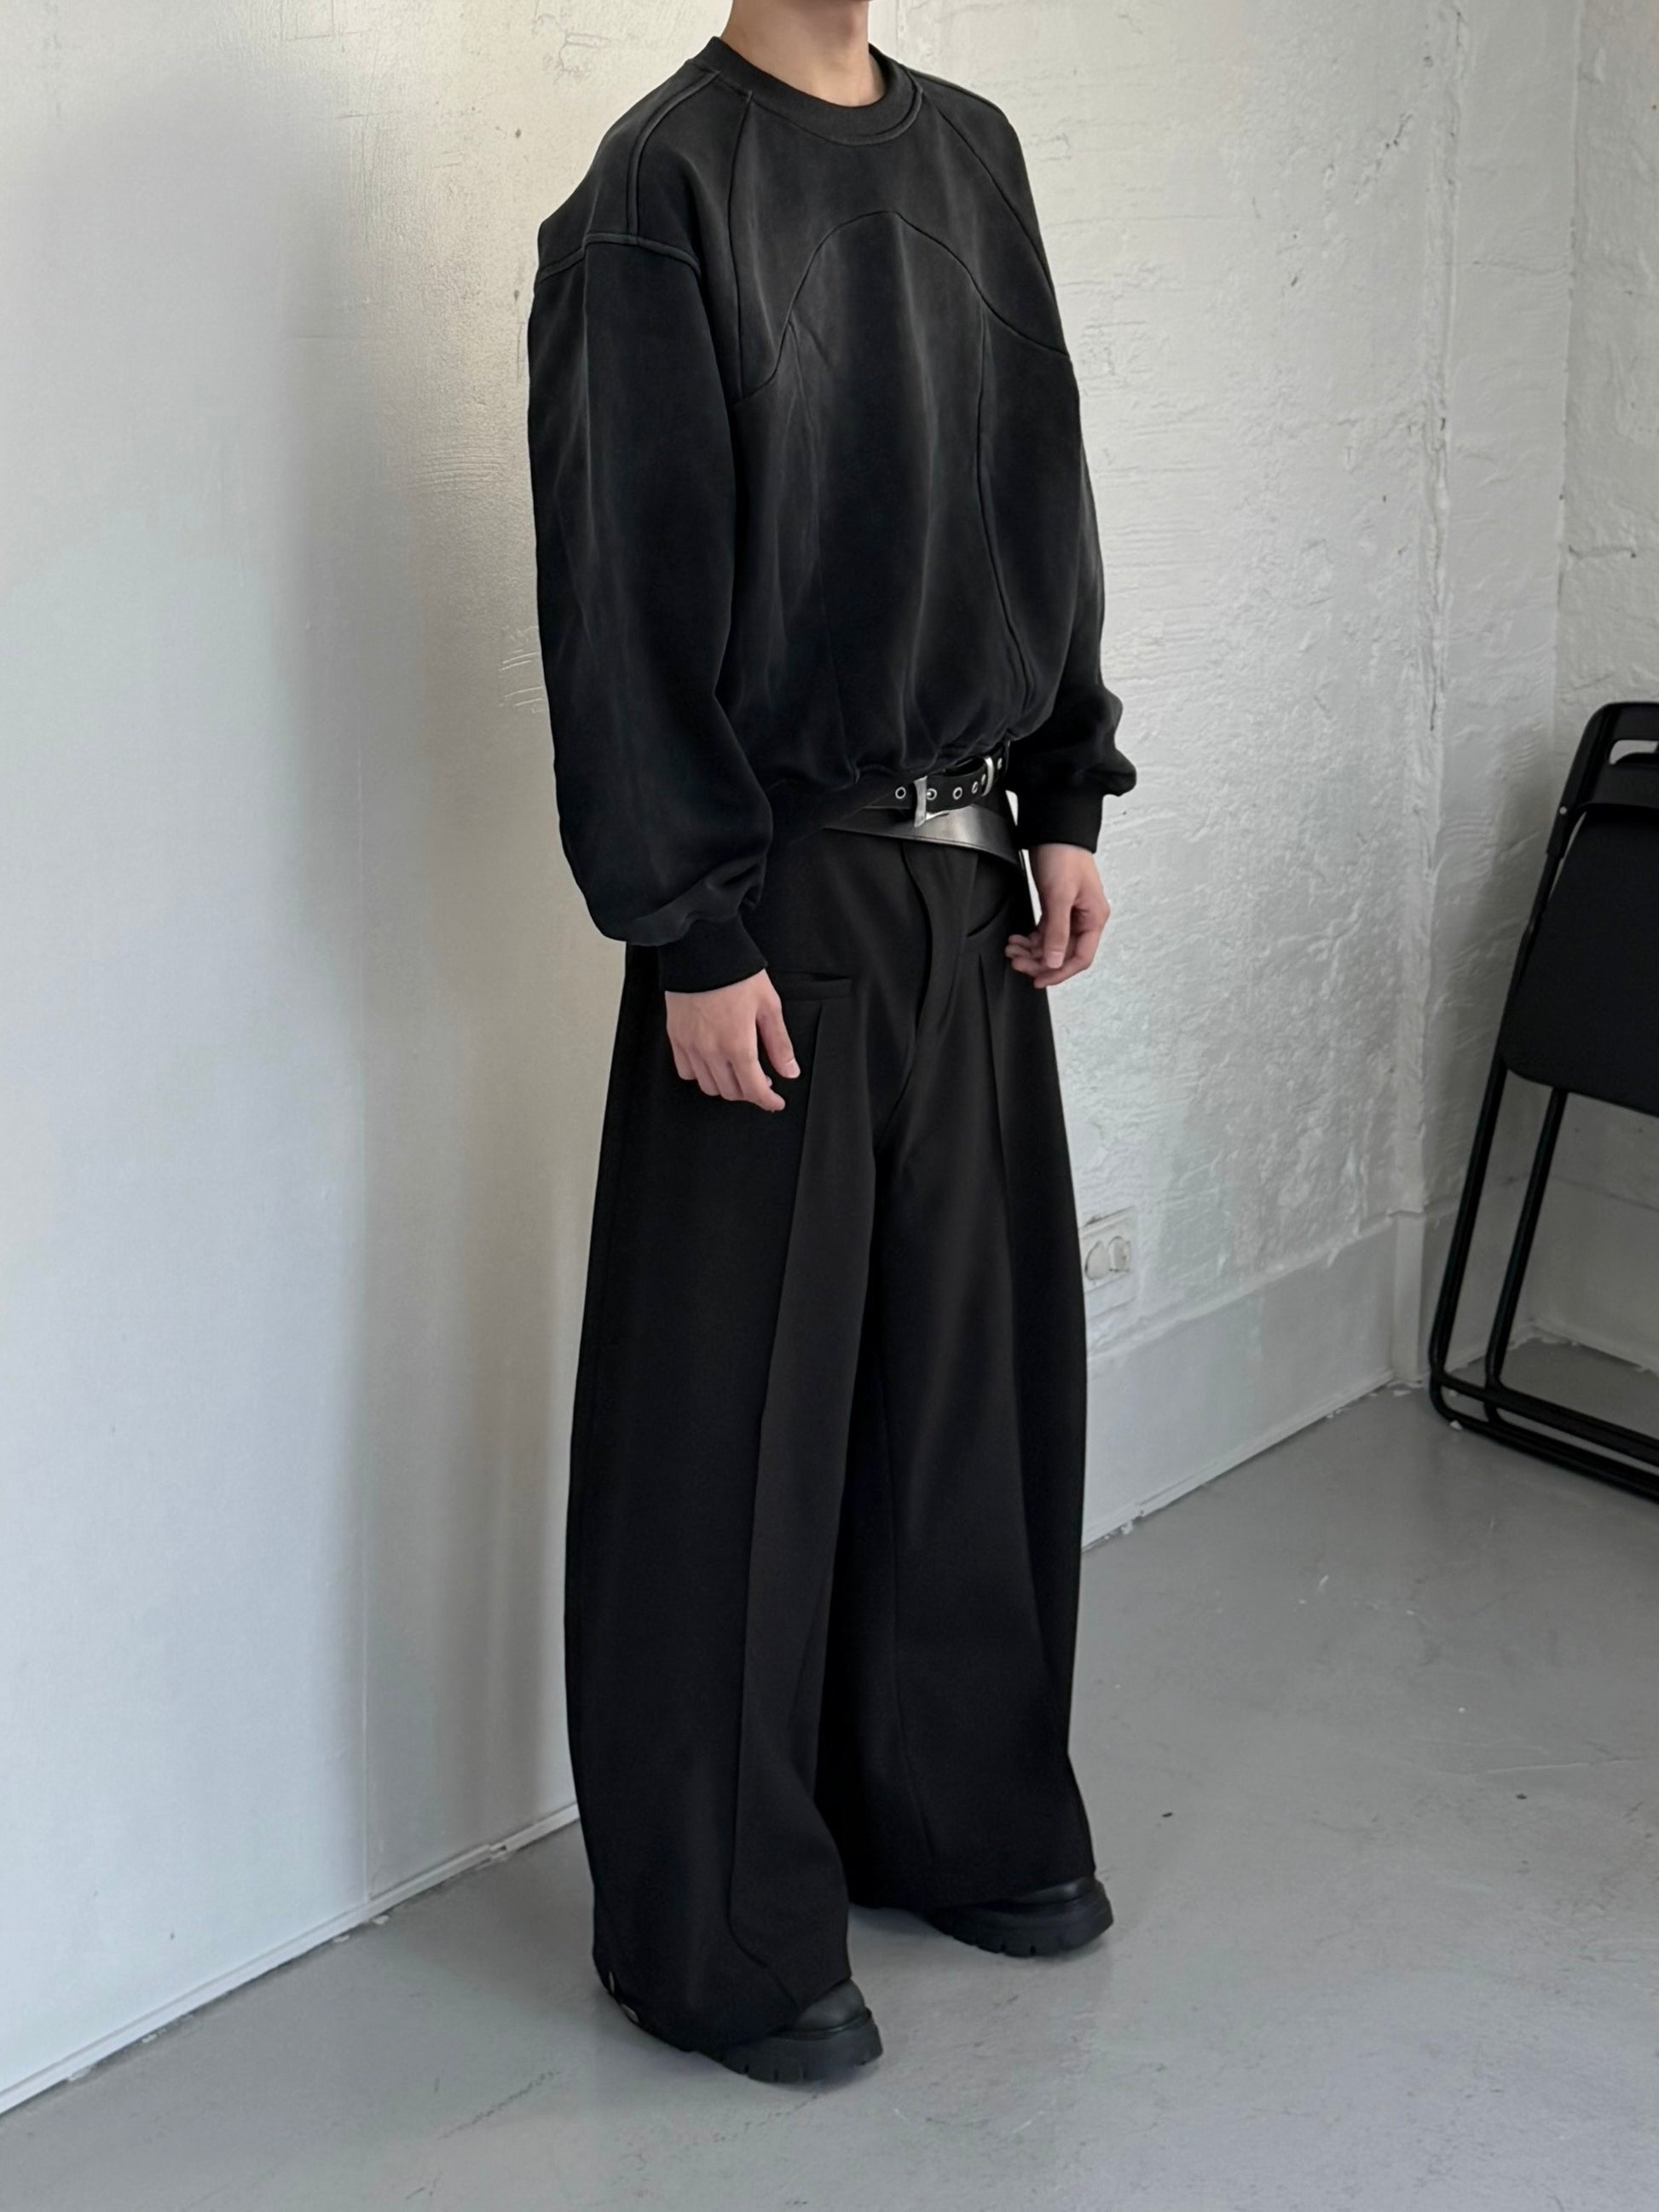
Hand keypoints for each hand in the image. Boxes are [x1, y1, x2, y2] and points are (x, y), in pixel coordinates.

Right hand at [665, 971, 798, 1110]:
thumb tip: (789, 1070)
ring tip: (737, 1071)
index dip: (768, 1101)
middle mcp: (712, 1050)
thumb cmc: (736, 974)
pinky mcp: (676, 1038)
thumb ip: (779, 1043)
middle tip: (761, 1080)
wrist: (702, 951)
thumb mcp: (769, 1006)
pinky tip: (713, 1062)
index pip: (754, 1089)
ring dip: (726, 1085)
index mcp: (738, 1044)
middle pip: (731, 1092)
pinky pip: (686, 1071)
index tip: (776, 1102)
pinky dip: (701, 1074)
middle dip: (749, 1092)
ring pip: (708, 1086)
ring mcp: (691, 1046)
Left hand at [1005, 845, 1110, 987]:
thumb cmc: (1063, 855)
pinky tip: (1018, 939)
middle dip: (1039, 961)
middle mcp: (1085, 918)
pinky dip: (1031, 939)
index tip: (1039, 980)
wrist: (1053, 830)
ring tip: (1013, 949)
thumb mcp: (1059, 896)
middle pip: (1063, 953)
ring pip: (1051, 944)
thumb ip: (1057, 932)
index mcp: (1094, 918)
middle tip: (1018, 963)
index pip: (1080, 957)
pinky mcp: (1057, 906)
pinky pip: (1045, 932)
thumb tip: (1054, 961)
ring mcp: (1070, 913)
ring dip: (1031, 951)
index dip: (1059, 972)